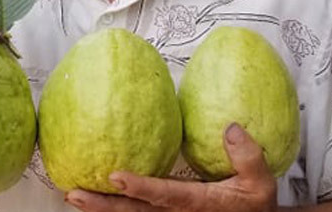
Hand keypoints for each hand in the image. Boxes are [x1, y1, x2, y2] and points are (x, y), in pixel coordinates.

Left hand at [65, 123, 277, 211]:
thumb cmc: (253, 205)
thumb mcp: (259, 184)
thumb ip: (247, 157)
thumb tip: (231, 128)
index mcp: (199, 205)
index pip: (165, 195)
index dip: (140, 187)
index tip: (115, 175)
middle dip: (103, 204)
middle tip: (74, 193)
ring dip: (100, 208)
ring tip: (72, 194)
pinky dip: (111, 208)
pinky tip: (90, 198)